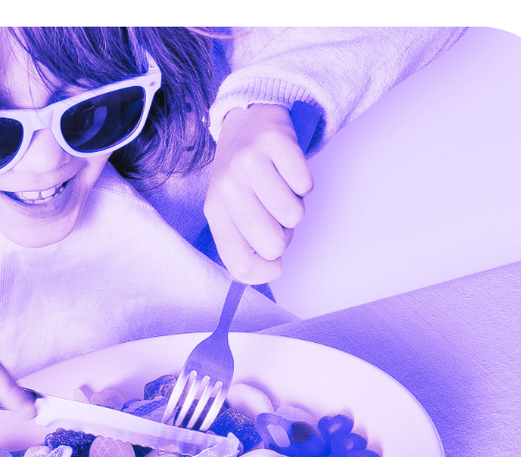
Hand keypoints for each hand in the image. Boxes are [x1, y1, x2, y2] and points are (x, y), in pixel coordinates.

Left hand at [205, 103, 313, 283]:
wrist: (247, 120)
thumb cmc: (242, 174)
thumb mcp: (231, 208)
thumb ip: (242, 241)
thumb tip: (265, 272)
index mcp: (215, 211)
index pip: (240, 265)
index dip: (267, 272)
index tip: (274, 263)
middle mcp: (227, 188)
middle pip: (272, 245)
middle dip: (284, 235)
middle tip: (274, 213)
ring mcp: (249, 163)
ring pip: (293, 215)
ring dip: (294, 204)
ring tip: (280, 187)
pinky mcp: (275, 143)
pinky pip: (305, 185)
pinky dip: (304, 182)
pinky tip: (287, 169)